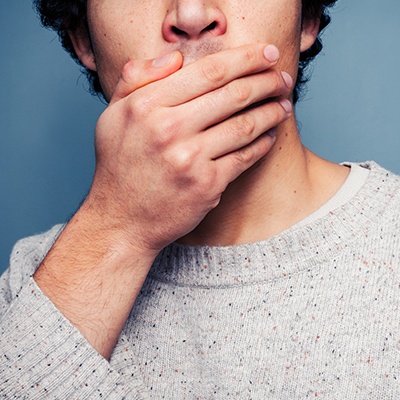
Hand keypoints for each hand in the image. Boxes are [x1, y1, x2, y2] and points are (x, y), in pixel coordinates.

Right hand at [89, 43, 291, 255]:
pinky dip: (262, 144)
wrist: (121, 220)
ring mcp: (190, 159)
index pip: (208, 71)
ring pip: (244, 126)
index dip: (246, 58)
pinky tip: (270, 135)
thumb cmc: (119, 166)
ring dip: (271, 111)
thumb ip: (136, 78)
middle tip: (284, 78)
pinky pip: (244, 158)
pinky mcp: (206, 186)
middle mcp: (168, 129)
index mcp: (147, 105)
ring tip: (284, 104)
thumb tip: (176, 57)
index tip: (268, 53)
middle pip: (233, 95)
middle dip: (267, 81)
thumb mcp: (113, 115)